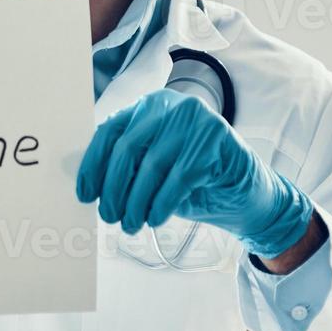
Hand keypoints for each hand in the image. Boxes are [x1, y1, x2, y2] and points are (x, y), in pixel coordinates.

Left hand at [75, 88, 312, 258]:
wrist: (246, 193)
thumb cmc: (194, 180)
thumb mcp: (154, 168)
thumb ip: (128, 166)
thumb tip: (89, 186)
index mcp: (151, 106)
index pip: (110, 130)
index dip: (92, 165)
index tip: (85, 195)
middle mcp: (172, 106)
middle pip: (127, 147)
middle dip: (113, 188)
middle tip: (109, 216)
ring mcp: (197, 120)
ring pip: (152, 165)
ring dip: (136, 201)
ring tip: (131, 224)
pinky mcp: (216, 141)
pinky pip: (178, 178)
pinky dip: (161, 203)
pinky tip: (155, 219)